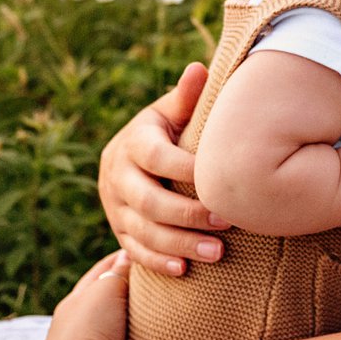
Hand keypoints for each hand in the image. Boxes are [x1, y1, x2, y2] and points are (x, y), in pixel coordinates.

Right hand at [100, 63, 232, 274]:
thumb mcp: (173, 112)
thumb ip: (187, 97)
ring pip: (141, 230)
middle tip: (227, 223)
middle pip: (148, 200)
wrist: (136, 155)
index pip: (156, 158)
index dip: (186, 171)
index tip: (222, 182)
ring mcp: (114, 205)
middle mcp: (117, 174)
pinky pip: (133, 251)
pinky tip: (184, 270)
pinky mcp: (117, 228)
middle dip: (187, 215)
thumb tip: (199, 69)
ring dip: (179, 244)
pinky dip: (157, 262)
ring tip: (217, 254)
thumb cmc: (169, 129)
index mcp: (133, 142)